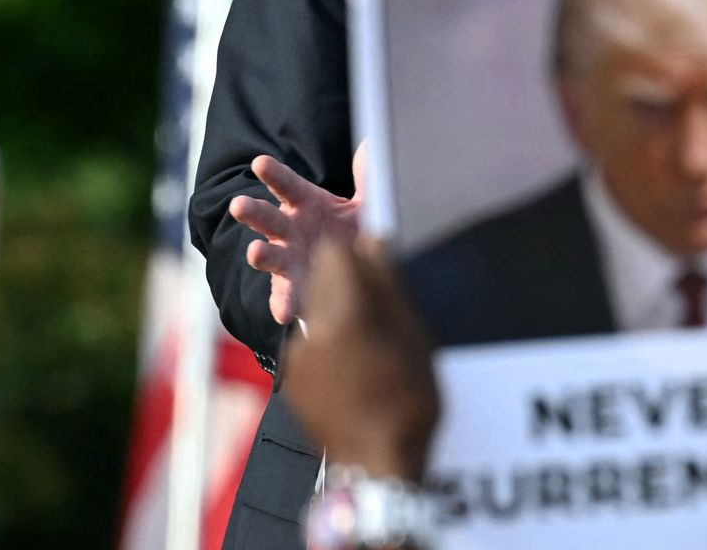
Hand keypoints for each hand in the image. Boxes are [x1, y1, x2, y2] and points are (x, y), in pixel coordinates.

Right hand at [228, 148, 364, 323]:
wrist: (356, 268)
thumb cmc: (351, 228)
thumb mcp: (365, 202)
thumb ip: (368, 177)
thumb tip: (373, 144)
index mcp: (304, 203)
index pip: (286, 184)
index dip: (273, 174)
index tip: (259, 163)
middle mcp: (290, 229)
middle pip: (267, 218)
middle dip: (253, 212)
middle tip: (238, 205)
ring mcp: (289, 259)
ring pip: (270, 256)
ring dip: (260, 256)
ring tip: (254, 253)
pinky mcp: (295, 288)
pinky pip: (285, 296)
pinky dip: (283, 304)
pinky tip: (283, 314)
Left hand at [280, 236, 441, 481]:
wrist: (379, 465)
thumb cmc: (409, 402)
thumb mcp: (414, 337)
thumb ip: (388, 285)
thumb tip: (372, 241)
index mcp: (344, 316)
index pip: (336, 253)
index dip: (358, 253)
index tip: (378, 266)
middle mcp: (310, 331)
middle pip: (321, 278)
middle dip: (346, 280)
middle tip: (378, 306)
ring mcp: (297, 358)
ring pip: (315, 309)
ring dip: (338, 311)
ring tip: (371, 345)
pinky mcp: (292, 380)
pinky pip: (309, 342)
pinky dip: (328, 343)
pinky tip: (355, 369)